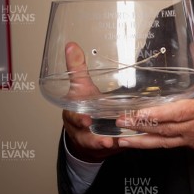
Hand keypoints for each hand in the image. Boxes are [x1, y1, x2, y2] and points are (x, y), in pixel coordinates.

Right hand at [62, 42, 122, 161]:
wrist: (84, 128)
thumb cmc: (83, 104)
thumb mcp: (80, 85)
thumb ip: (77, 67)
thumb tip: (71, 44)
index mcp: (74, 112)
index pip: (73, 115)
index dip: (78, 118)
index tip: (85, 119)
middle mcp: (80, 128)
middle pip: (84, 133)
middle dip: (92, 136)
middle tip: (102, 138)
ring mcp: (91, 138)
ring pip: (96, 143)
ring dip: (103, 144)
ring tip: (111, 143)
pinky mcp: (103, 145)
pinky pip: (109, 148)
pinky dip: (115, 147)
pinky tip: (122, 145)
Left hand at [115, 40, 193, 159]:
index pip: (175, 114)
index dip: (155, 114)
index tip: (138, 113)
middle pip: (163, 130)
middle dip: (139, 126)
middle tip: (119, 122)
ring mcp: (193, 141)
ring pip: (163, 143)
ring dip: (142, 141)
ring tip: (122, 139)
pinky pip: (171, 146)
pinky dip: (155, 144)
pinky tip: (143, 142)